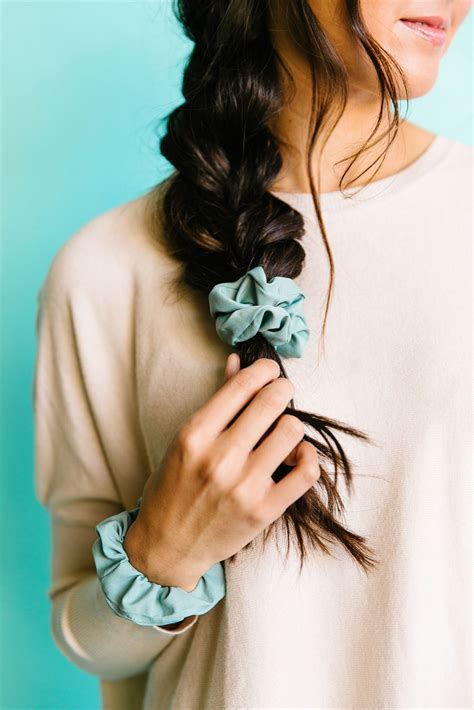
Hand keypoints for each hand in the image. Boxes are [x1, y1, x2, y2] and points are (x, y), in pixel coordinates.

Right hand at [124, 354, 319, 591]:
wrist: (168, 546)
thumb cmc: (173, 487)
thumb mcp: (185, 440)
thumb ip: (216, 401)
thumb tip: (237, 361)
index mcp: (195, 436)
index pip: (242, 386)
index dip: (263, 370)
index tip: (269, 370)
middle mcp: (220, 458)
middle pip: (271, 402)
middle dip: (282, 388)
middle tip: (282, 391)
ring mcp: (244, 486)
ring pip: (292, 430)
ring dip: (291, 424)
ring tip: (282, 430)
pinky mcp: (264, 511)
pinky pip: (306, 471)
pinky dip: (306, 456)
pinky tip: (296, 454)